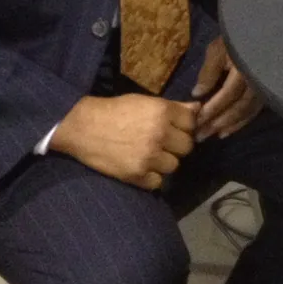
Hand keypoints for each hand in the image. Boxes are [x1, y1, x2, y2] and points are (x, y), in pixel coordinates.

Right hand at [50, 94, 196, 189]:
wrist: (84, 127)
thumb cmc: (116, 110)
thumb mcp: (146, 102)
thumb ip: (174, 107)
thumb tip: (198, 108)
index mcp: (163, 113)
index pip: (192, 123)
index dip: (184, 126)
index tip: (175, 128)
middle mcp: (160, 134)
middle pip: (187, 147)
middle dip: (176, 145)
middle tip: (162, 143)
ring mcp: (149, 156)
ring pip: (174, 165)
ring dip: (164, 162)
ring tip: (150, 155)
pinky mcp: (136, 174)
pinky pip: (158, 182)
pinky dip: (151, 177)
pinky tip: (141, 168)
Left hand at [193, 36, 262, 141]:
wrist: (259, 31)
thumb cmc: (234, 38)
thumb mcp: (217, 49)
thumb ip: (208, 72)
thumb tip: (197, 94)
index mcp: (243, 69)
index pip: (228, 94)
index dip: (212, 108)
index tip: (196, 121)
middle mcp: (256, 81)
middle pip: (238, 107)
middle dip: (218, 122)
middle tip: (200, 136)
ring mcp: (263, 87)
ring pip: (247, 111)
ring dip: (230, 125)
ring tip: (214, 135)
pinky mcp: (265, 91)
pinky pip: (254, 110)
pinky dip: (241, 122)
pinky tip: (229, 130)